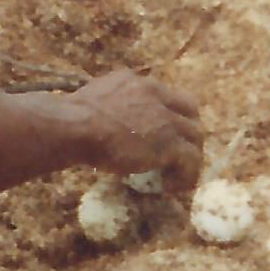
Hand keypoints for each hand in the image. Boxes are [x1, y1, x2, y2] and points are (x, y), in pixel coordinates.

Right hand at [69, 67, 201, 193]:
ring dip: (189, 156)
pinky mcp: (170, 143)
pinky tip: (172, 186)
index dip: (171, 114)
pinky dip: (186, 175)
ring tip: (176, 175)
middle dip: (188, 131)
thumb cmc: (73, 117)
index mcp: (137, 83)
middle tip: (177, 153)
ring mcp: (166, 119)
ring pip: (195, 136)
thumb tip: (108, 119)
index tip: (164, 133)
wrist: (76, 126)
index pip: (166, 95)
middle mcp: (157, 96)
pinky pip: (190, 160)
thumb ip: (111, 104)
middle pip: (190, 111)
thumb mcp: (96, 99)